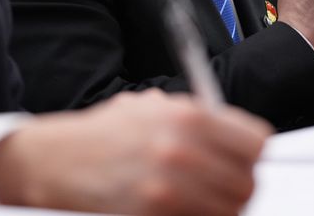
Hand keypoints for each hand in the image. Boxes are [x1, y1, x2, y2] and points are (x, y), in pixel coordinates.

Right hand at [0, 90, 271, 215]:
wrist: (57, 160)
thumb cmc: (105, 134)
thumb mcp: (152, 107)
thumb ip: (196, 117)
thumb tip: (237, 135)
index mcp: (187, 116)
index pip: (255, 142)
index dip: (252, 152)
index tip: (245, 158)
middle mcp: (181, 150)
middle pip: (246, 181)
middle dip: (239, 185)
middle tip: (226, 185)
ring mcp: (167, 188)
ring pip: (229, 210)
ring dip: (221, 208)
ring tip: (204, 201)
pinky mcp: (151, 215)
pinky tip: (185, 211)